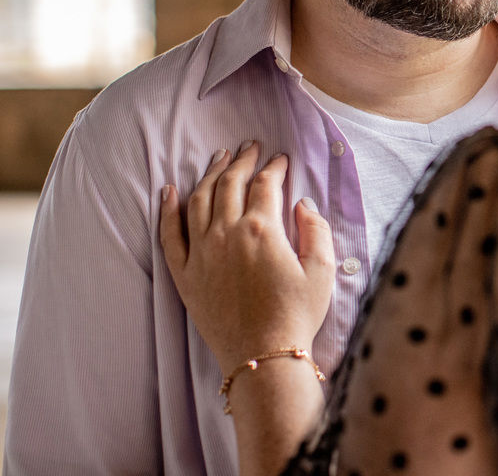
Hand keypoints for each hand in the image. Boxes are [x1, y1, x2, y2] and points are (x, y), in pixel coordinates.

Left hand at [160, 142, 334, 375]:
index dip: (275, 167)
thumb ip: (314, 229)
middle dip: (242, 161)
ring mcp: (201, 254)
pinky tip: (170, 191)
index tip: (281, 160)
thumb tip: (301, 203)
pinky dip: (168, 209)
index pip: (266, 184)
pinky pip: (169, 234)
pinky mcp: (185, 275)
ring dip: (210, 174)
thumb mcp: (322, 271)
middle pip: (231, 184)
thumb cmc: (297, 316)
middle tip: (250, 146)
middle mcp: (227, 234)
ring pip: (200, 200)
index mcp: (262, 230)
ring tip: (219, 158)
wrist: (262, 357)